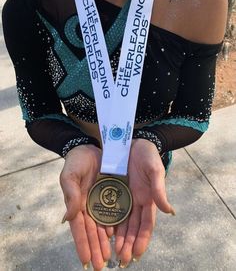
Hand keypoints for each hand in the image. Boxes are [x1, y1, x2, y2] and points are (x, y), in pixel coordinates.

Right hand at [60, 145, 110, 269]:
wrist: (91, 147)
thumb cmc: (77, 161)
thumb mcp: (70, 176)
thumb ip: (70, 195)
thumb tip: (67, 218)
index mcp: (77, 202)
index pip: (79, 227)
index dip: (82, 243)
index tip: (86, 260)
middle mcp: (89, 206)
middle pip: (92, 231)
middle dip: (96, 248)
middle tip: (100, 265)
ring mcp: (101, 202)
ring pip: (103, 226)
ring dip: (106, 242)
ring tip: (111, 257)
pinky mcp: (113, 195)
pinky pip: (115, 213)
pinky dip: (116, 226)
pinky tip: (118, 238)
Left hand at [115, 139, 174, 266]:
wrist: (131, 142)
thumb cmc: (147, 154)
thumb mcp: (154, 170)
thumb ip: (159, 189)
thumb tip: (169, 211)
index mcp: (148, 198)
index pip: (146, 224)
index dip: (142, 239)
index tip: (137, 255)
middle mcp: (137, 201)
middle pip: (133, 227)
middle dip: (129, 243)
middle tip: (122, 260)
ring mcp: (126, 197)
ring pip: (122, 222)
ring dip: (119, 237)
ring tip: (113, 252)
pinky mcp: (114, 190)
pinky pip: (112, 209)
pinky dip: (110, 222)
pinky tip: (104, 233)